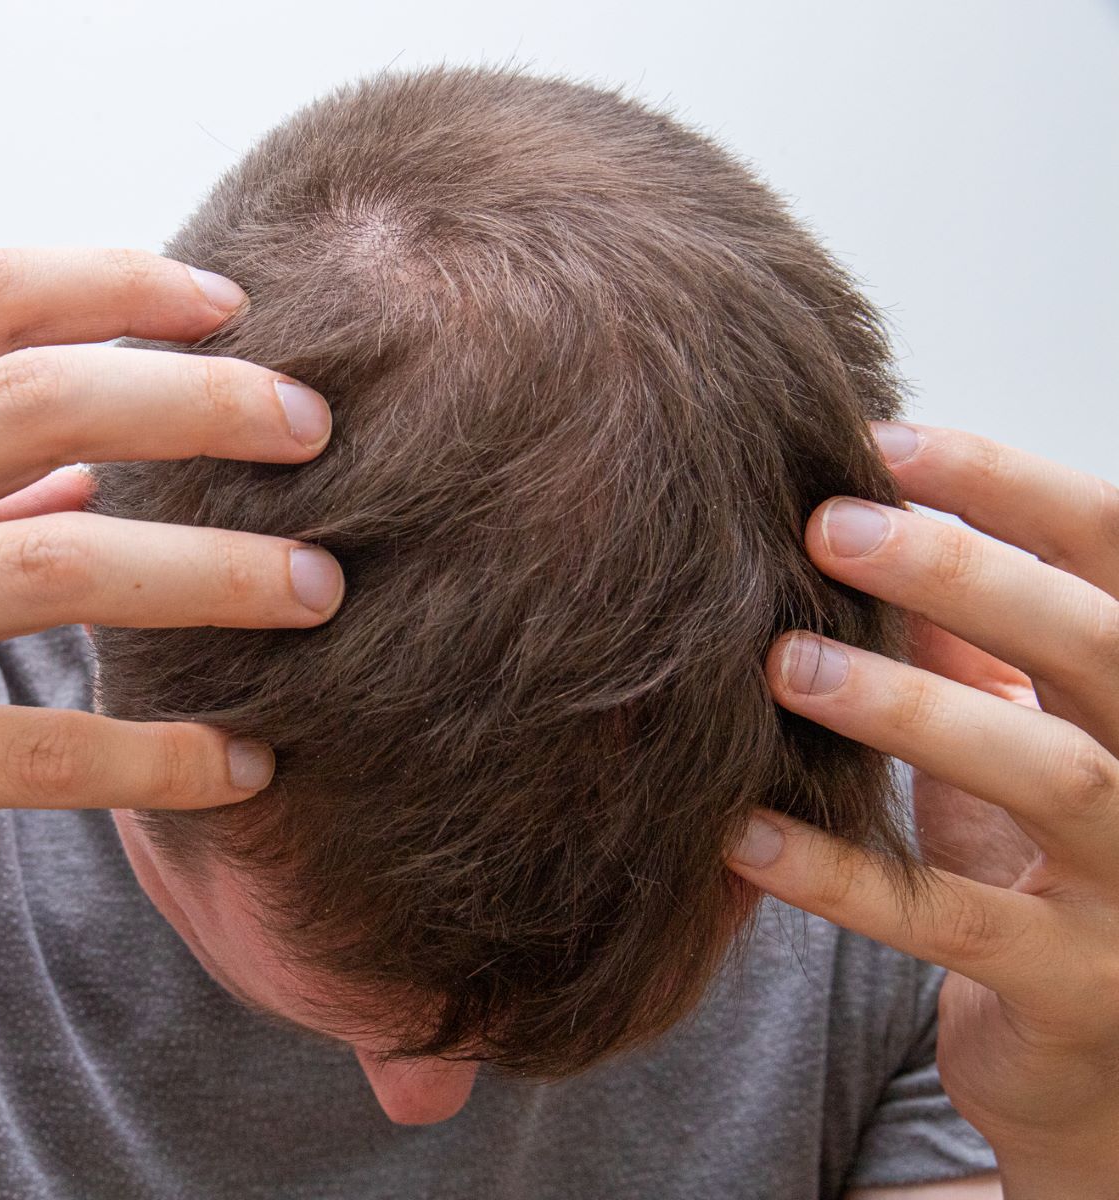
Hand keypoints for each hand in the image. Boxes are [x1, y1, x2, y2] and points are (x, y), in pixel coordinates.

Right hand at [0, 247, 341, 961]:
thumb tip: (91, 461)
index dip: (124, 283)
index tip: (230, 306)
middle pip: (46, 398)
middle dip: (206, 405)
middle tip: (314, 431)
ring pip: (62, 567)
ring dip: (215, 576)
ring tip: (317, 590)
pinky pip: (35, 749)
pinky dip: (155, 755)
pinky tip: (236, 762)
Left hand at [724, 423, 1118, 1190]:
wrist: (1102, 1064)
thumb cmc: (1048, 870)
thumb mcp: (1020, 742)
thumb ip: (972, 648)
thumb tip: (862, 516)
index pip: (1118, 559)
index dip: (1015, 491)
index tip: (890, 439)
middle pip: (1099, 649)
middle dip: (967, 575)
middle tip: (826, 523)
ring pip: (1049, 776)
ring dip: (910, 709)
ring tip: (784, 660)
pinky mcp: (1076, 991)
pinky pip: (951, 923)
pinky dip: (843, 875)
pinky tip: (743, 832)